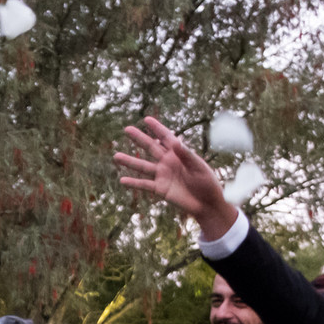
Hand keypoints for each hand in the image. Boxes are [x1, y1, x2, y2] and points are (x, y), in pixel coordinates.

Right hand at [114, 117, 238, 235]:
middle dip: (139, 138)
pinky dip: (134, 183)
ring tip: (116, 156)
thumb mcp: (199, 167)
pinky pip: (144, 185)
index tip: (146, 119)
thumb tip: (175, 141)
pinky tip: (122, 180)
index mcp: (179, 153)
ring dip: (130, 161)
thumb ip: (187, 155)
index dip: (157, 128)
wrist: (207, 204)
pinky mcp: (160, 189)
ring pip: (143, 166)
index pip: (166, 137)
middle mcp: (168, 162)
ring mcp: (162, 175)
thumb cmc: (207, 183)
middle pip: (150, 147)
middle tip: (127, 129)